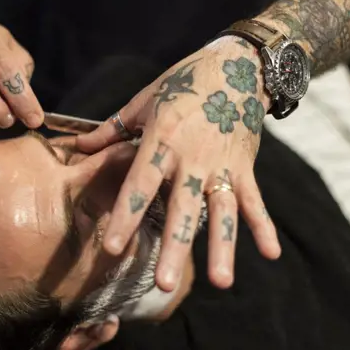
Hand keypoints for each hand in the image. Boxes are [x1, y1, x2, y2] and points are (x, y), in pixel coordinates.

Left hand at [77, 37, 280, 290]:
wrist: (237, 64)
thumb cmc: (183, 81)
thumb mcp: (144, 99)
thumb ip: (113, 128)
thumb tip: (77, 146)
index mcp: (162, 139)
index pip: (141, 185)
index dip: (126, 216)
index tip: (113, 249)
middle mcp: (193, 157)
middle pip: (182, 209)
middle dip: (174, 247)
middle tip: (163, 285)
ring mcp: (223, 164)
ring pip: (222, 212)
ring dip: (222, 248)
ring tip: (220, 283)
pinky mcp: (245, 166)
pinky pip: (255, 200)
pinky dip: (263, 226)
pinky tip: (272, 255)